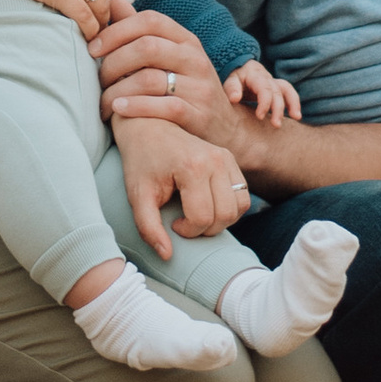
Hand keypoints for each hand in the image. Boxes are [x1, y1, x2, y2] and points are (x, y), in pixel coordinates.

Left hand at [95, 8, 231, 146]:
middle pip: (147, 47)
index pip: (150, 20)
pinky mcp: (199, 115)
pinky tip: (118, 109)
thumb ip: (141, 32)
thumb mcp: (169, 58)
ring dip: (117, 90)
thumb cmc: (186, 89)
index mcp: (186, 40)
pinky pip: (164, 107)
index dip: (116, 31)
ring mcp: (200, 87)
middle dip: (113, 63)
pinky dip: (136, 107)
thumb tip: (113, 2)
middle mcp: (195, 59)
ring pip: (150, 79)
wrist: (225, 129)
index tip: (92, 49)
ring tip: (103, 102)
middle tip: (96, 81)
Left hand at [115, 115, 249, 259]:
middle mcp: (215, 160)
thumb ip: (149, 228)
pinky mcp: (231, 158)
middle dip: (205, 229)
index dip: (188, 231)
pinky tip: (208, 205)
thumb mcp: (137, 196)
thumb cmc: (140, 162)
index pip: (202, 218)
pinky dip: (230, 208)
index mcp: (192, 167)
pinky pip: (242, 195)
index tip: (173, 224)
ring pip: (239, 207)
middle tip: (185, 223)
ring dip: (221, 220)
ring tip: (197, 215)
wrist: (148, 127)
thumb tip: (167, 255)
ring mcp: (226, 157)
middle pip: (225, 215)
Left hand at [226, 60, 301, 126]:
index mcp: (255, 76)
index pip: (264, 88)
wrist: (239, 69)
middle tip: (276, 125)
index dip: (265, 103)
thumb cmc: (234, 78)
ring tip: (296, 117)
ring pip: (287, 90)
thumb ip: (231, 89)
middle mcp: (267, 78)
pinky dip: (294, 103)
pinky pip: (289, 93)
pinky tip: (296, 116)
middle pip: (277, 91)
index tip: (260, 117)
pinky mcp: (276, 88)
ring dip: (293, 103)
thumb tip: (235, 98)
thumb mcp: (229, 81)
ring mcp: (273, 82)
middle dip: (278, 108)